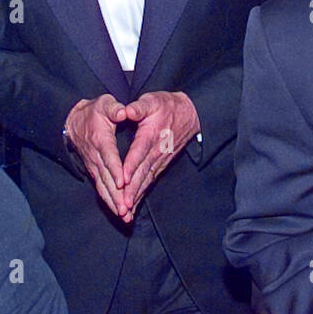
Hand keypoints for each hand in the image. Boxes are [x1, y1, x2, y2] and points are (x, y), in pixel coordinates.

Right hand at [65, 95, 128, 219]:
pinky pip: (101, 188)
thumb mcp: (104, 104)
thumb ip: (114, 108)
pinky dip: (109, 201)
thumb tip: (122, 112)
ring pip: (103, 187)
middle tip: (125, 209)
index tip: (122, 183)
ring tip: (124, 216)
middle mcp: (96, 157)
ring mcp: (94, 166)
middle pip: (106, 178)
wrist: (73, 122)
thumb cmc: (94, 112)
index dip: (115, 170)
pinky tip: (118, 212)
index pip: (109, 157)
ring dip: (113, 202)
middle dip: (116, 195)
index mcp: (101, 140)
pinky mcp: (94, 172)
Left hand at [117, 91, 200, 218]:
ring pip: (146, 181)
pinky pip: (149, 181)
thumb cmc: (167, 106)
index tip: (122, 180)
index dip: (131, 166)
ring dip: (136, 196)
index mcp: (150, 135)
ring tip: (126, 212)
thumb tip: (127, 110)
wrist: (190, 114)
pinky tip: (133, 205)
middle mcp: (156, 152)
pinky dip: (141, 194)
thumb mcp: (153, 100)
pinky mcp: (161, 165)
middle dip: (132, 190)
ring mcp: (159, 160)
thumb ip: (140, 107)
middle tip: (122, 206)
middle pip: (142, 173)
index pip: (139, 153)